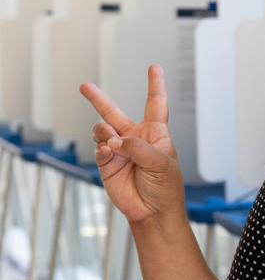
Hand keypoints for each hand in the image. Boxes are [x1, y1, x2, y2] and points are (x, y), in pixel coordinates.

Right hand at [79, 64, 185, 224]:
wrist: (153, 212)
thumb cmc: (165, 188)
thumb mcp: (161, 163)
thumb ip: (138, 147)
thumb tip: (114, 140)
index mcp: (156, 133)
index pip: (156, 103)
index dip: (155, 85)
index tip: (154, 67)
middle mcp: (135, 138)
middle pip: (114, 112)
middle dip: (98, 99)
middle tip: (84, 86)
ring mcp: (118, 150)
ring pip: (102, 129)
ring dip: (105, 133)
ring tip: (112, 144)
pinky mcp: (107, 163)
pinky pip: (98, 148)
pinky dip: (103, 149)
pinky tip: (110, 153)